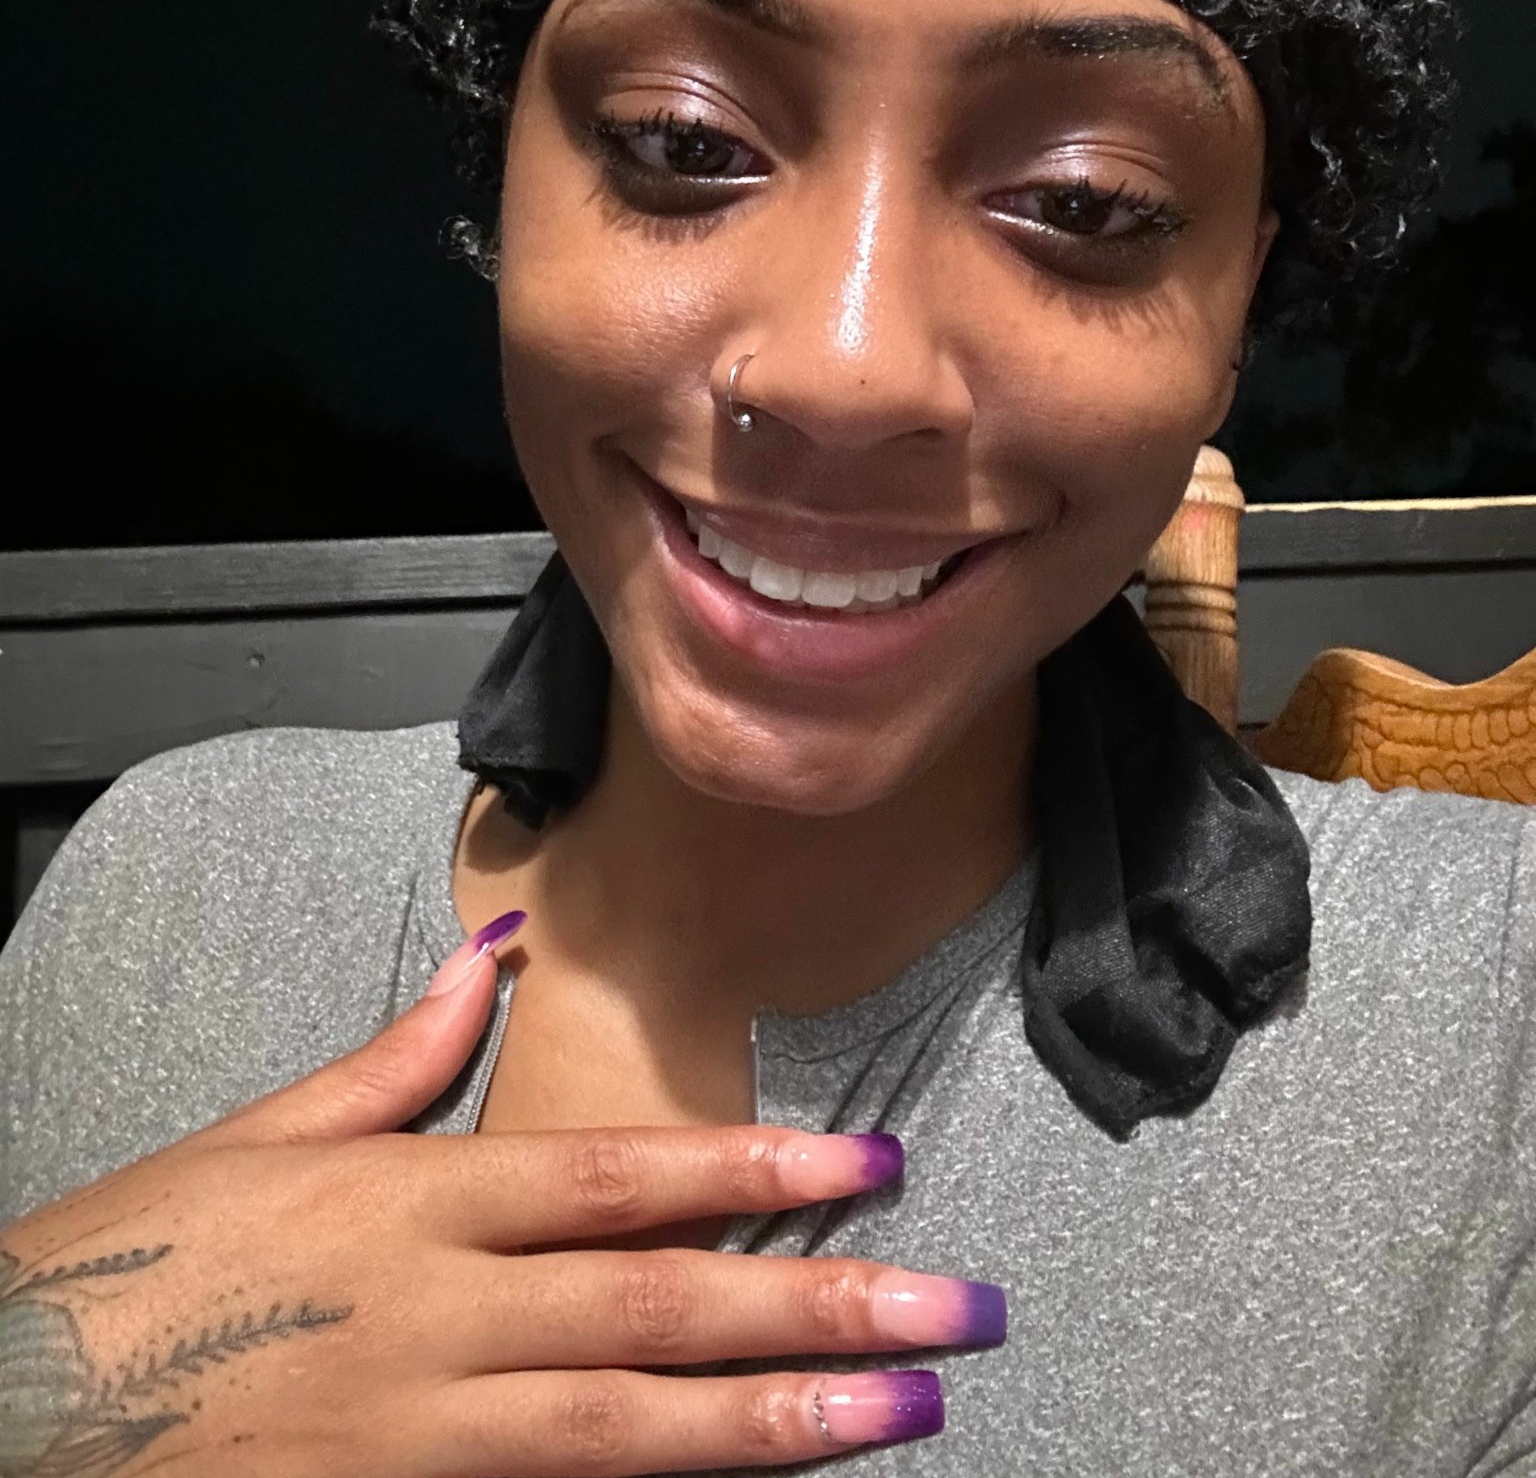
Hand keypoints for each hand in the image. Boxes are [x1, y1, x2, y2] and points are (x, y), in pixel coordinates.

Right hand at [0, 916, 1003, 1475]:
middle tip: (952, 1309)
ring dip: (773, 1424)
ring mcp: (420, 1432)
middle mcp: (436, 1314)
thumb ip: (402, 1058)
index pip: (618, 1174)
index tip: (873, 1167)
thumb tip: (497, 956)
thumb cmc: (141, 1261)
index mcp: (415, 1199)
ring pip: (626, 1427)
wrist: (17, 1409)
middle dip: (815, 1307)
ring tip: (898, 1414)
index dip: (754, 1170)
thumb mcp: (264, 1133)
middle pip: (655, 1305)